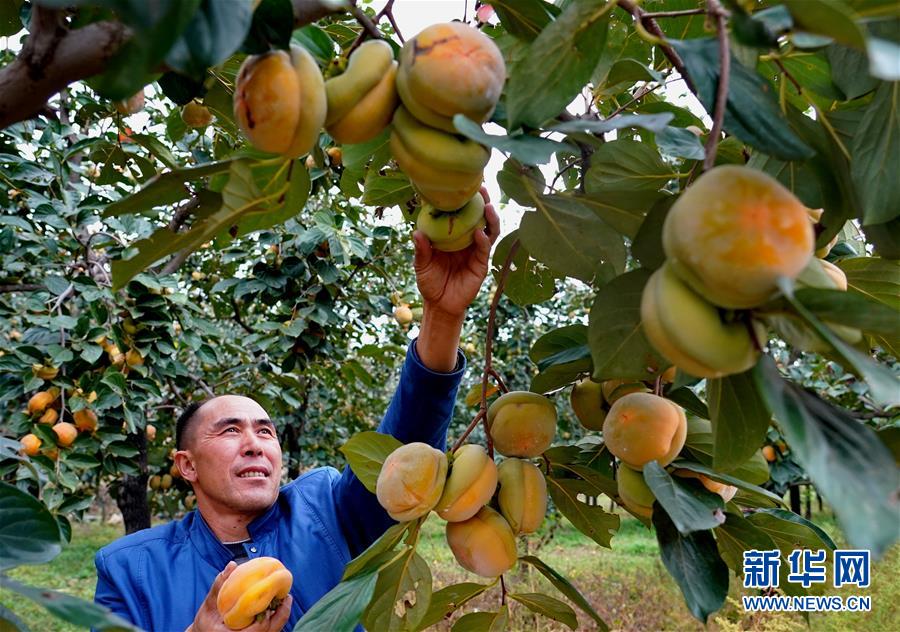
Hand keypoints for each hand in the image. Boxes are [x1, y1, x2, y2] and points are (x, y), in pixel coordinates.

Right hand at [187, 561, 292, 631]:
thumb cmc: (206, 622)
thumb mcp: (208, 605)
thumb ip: (219, 586)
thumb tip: (232, 565)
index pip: (259, 629)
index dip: (269, 615)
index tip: (273, 597)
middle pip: (271, 631)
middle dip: (282, 614)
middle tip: (287, 596)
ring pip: (273, 631)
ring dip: (281, 616)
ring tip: (285, 599)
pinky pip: (271, 631)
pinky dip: (276, 619)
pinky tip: (277, 606)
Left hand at [413, 187, 500, 318]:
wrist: (439, 304)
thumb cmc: (429, 281)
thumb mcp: (421, 265)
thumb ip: (421, 250)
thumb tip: (416, 233)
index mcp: (453, 235)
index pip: (460, 213)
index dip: (464, 199)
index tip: (462, 184)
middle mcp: (467, 239)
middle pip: (479, 217)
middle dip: (482, 202)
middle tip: (481, 188)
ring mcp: (476, 251)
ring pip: (488, 230)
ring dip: (489, 218)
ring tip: (486, 206)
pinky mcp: (481, 264)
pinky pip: (484, 249)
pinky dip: (483, 240)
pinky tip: (479, 233)